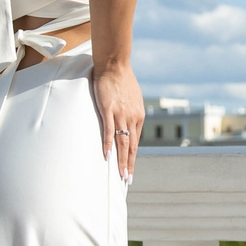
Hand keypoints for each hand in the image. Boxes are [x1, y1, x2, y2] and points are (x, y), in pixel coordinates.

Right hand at [92, 60, 144, 180]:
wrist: (115, 65)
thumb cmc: (122, 80)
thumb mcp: (132, 98)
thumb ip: (131, 112)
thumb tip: (127, 122)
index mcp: (138, 116)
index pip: (135, 142)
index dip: (133, 157)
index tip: (130, 170)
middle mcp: (132, 117)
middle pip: (131, 146)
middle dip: (129, 165)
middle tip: (128, 180)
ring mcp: (121, 114)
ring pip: (122, 142)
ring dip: (122, 161)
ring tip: (121, 176)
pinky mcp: (108, 109)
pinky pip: (109, 130)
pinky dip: (108, 144)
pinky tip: (106, 156)